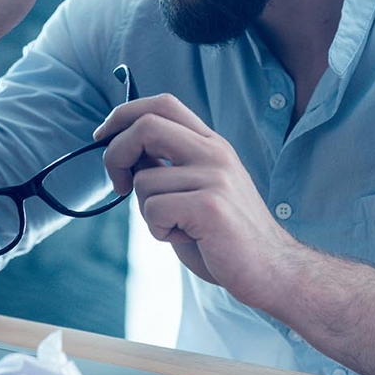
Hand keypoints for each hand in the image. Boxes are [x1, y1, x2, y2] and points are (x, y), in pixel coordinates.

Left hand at [94, 94, 295, 306]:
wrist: (271, 270)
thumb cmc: (224, 235)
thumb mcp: (195, 189)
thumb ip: (166, 166)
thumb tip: (121, 148)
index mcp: (211, 144)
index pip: (162, 104)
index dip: (124, 114)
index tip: (103, 136)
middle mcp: (214, 152)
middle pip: (146, 125)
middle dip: (115, 154)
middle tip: (118, 185)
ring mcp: (215, 177)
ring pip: (144, 180)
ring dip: (147, 212)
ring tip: (177, 227)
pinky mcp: (210, 206)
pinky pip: (154, 209)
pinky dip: (159, 230)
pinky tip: (187, 238)